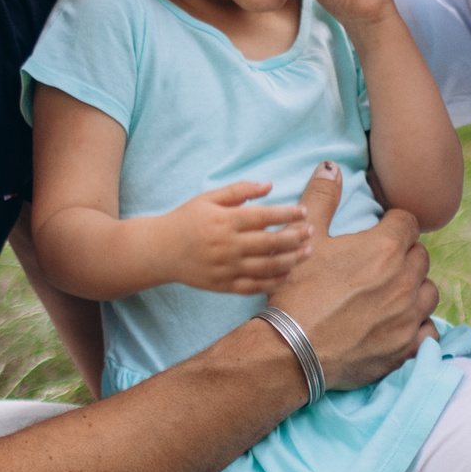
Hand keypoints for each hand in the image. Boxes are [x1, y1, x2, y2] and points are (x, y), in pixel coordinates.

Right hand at [157, 177, 316, 295]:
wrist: (159, 251)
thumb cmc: (186, 220)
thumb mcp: (209, 198)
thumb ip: (240, 190)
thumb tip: (269, 185)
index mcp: (225, 220)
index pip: (264, 216)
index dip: (287, 214)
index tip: (303, 212)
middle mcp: (228, 245)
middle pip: (270, 243)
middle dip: (295, 237)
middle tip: (311, 232)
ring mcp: (226, 268)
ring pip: (267, 266)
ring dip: (291, 260)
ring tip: (307, 252)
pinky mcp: (224, 285)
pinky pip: (254, 286)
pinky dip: (274, 282)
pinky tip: (289, 276)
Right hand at [271, 170, 439, 390]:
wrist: (292, 350)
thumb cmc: (297, 292)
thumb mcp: (306, 238)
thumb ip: (322, 197)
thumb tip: (331, 167)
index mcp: (385, 248)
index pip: (408, 222)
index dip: (393, 224)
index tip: (381, 232)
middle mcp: (405, 280)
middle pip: (420, 256)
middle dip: (405, 255)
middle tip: (381, 264)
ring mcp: (409, 316)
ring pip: (429, 292)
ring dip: (415, 289)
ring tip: (392, 293)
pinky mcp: (407, 347)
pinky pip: (430, 331)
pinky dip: (419, 326)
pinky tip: (401, 324)